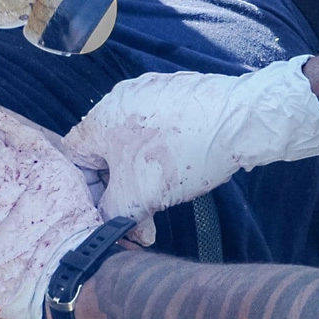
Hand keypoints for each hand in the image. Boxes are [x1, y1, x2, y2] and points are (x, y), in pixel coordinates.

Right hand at [61, 56, 318, 245]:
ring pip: (133, 140)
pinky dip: (164, 149)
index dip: (88, 190)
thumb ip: (109, 216)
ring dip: (142, 172)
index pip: (75, 159)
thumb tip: (106, 228)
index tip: (109, 210)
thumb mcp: (136, 198)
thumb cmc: (181, 155)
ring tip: (166, 194)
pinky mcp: (178, 90)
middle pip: (106, 151)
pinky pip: (158, 125)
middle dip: (120, 186)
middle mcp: (116, 99)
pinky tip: (186, 164)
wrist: (243, 119)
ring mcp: (149, 90)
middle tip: (141, 214)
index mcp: (98, 120)